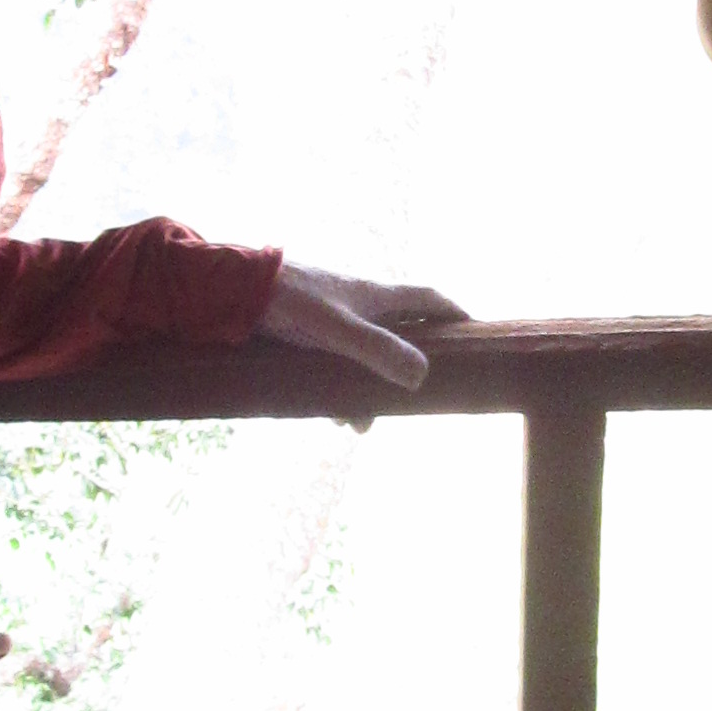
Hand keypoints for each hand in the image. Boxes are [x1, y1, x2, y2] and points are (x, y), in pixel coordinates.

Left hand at [254, 266, 464, 391]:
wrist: (235, 290)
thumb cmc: (291, 302)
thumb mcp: (339, 330)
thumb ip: (379, 351)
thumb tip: (422, 377)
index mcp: (376, 295)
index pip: (429, 299)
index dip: (455, 315)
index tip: (476, 335)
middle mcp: (360, 304)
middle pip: (401, 332)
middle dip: (408, 365)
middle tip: (412, 396)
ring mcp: (334, 316)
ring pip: (365, 353)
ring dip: (367, 385)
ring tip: (359, 420)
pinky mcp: (308, 331)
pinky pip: (335, 362)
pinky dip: (337, 386)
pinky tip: (329, 412)